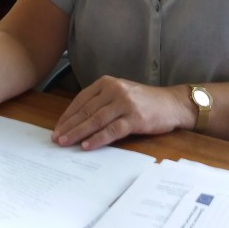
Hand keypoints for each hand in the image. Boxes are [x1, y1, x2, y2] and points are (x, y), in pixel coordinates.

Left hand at [51, 76, 190, 149]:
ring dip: (78, 133)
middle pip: (85, 111)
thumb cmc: (144, 101)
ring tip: (65, 143)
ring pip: (95, 120)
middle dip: (69, 126)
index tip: (57, 128)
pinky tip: (86, 145)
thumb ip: (101, 101)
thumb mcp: (120, 93)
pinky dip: (98, 138)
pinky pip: (112, 130)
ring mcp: (125, 103)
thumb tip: (78, 120)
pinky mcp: (135, 118)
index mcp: (106, 83)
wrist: (172, 103)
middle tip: (56, 138)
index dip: (67, 116)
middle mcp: (114, 90)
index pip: (81, 100)